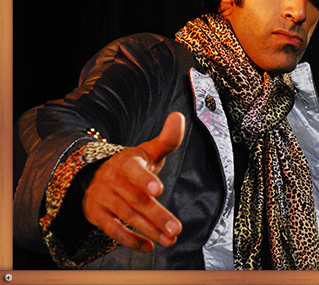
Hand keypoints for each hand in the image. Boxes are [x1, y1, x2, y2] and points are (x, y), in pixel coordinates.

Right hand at [82, 112, 184, 252]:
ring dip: (150, 230)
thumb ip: (167, 139)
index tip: (159, 189)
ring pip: (127, 216)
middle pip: (136, 200)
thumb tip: (179, 117)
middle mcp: (112, 180)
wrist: (96, 175)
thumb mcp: (148, 150)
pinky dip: (131, 240)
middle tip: (176, 229)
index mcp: (126, 162)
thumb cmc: (132, 164)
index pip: (134, 170)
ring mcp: (103, 199)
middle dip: (157, 215)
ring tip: (170, 239)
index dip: (145, 179)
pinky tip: (149, 246)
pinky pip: (113, 230)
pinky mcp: (97, 215)